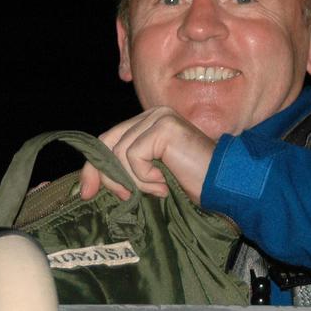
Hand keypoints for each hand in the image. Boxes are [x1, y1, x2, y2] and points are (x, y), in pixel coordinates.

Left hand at [78, 107, 216, 203]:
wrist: (223, 184)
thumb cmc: (193, 183)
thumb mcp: (152, 175)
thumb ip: (127, 169)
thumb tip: (90, 182)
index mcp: (148, 122)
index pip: (108, 140)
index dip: (94, 166)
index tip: (87, 192)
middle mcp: (152, 114)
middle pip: (107, 142)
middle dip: (105, 175)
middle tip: (120, 196)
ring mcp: (158, 118)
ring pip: (119, 153)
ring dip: (134, 180)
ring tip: (158, 189)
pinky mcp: (163, 127)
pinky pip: (133, 156)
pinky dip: (144, 177)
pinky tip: (163, 185)